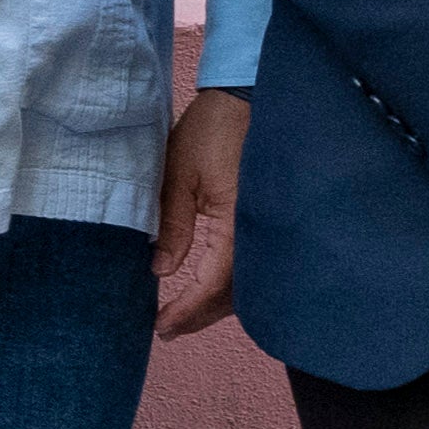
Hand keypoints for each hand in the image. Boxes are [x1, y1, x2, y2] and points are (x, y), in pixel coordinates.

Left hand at [152, 88, 249, 338]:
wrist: (247, 99)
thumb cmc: (211, 130)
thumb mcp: (179, 174)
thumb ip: (173, 225)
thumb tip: (160, 271)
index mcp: (239, 222)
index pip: (214, 282)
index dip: (188, 309)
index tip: (161, 326)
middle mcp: (261, 232)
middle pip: (237, 294)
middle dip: (202, 316)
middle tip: (167, 329)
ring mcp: (268, 228)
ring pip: (249, 285)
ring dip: (218, 305)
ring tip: (182, 315)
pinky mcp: (267, 221)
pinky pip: (254, 265)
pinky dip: (231, 284)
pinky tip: (209, 288)